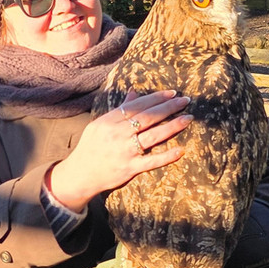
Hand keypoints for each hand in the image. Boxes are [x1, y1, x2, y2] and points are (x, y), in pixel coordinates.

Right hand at [46, 90, 191, 211]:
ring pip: (152, 136)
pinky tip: (180, 150)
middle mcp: (118, 134)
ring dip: (172, 126)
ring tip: (188, 118)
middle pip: (148, 117)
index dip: (156, 98)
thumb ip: (118, 110)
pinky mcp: (130, 168)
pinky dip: (166, 156)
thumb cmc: (91, 147)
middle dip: (169, 107)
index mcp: (110, 121)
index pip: (137, 106)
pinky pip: (151, 161)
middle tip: (185, 100)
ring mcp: (125, 152)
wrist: (80, 174)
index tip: (172, 93)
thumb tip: (134, 93)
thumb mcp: (100, 125)